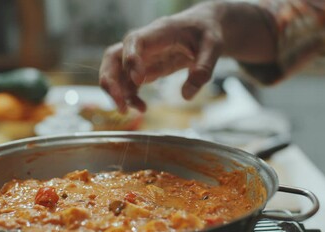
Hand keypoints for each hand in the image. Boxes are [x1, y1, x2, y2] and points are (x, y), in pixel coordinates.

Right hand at [99, 2, 223, 112]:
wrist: (204, 28)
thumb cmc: (207, 33)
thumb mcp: (214, 48)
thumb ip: (203, 69)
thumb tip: (186, 95)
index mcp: (159, 32)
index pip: (134, 41)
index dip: (131, 59)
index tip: (139, 80)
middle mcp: (144, 43)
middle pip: (113, 57)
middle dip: (110, 81)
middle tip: (120, 105)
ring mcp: (142, 56)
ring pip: (117, 72)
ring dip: (117, 92)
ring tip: (128, 111)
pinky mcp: (145, 67)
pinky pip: (129, 82)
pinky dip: (130, 96)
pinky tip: (142, 108)